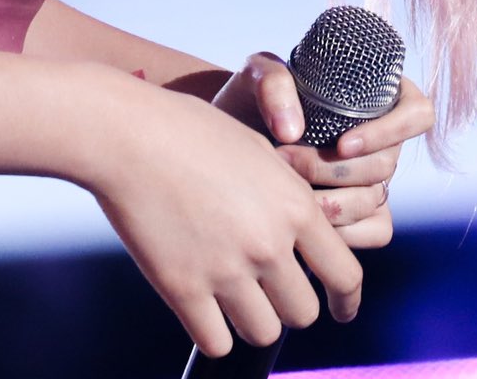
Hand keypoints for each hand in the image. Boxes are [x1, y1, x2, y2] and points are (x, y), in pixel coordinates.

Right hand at [89, 74, 361, 358]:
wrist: (130, 135)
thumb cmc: (192, 132)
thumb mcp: (257, 151)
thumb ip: (287, 195)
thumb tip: (305, 236)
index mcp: (294, 204)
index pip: (345, 275)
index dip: (346, 300)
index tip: (341, 310)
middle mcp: (268, 243)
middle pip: (303, 313)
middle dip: (289, 304)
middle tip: (269, 291)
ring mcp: (226, 269)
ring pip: (264, 333)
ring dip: (253, 320)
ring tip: (234, 298)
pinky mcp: (183, 289)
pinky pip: (216, 344)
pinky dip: (213, 333)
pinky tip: (204, 311)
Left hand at [213, 50, 434, 249]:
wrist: (233, 137)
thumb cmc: (252, 98)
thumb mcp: (257, 75)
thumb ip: (273, 84)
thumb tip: (293, 131)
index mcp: (378, 95)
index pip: (417, 113)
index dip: (391, 131)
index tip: (342, 143)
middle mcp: (382, 139)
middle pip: (387, 163)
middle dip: (335, 171)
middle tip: (287, 163)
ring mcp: (374, 178)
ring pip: (375, 199)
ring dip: (332, 203)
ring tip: (288, 194)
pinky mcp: (361, 213)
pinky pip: (376, 230)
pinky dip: (347, 232)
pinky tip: (310, 224)